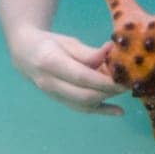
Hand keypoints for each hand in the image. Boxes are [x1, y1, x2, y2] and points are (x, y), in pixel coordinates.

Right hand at [9, 27, 126, 115]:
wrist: (26, 55)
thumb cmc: (50, 44)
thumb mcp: (68, 42)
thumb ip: (89, 52)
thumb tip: (112, 51)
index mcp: (50, 63)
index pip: (81, 77)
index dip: (104, 81)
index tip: (124, 78)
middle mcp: (50, 83)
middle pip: (83, 95)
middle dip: (108, 92)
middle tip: (128, 83)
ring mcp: (53, 96)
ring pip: (83, 104)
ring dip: (107, 98)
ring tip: (123, 88)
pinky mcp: (60, 101)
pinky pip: (82, 109)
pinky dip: (102, 110)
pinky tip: (119, 111)